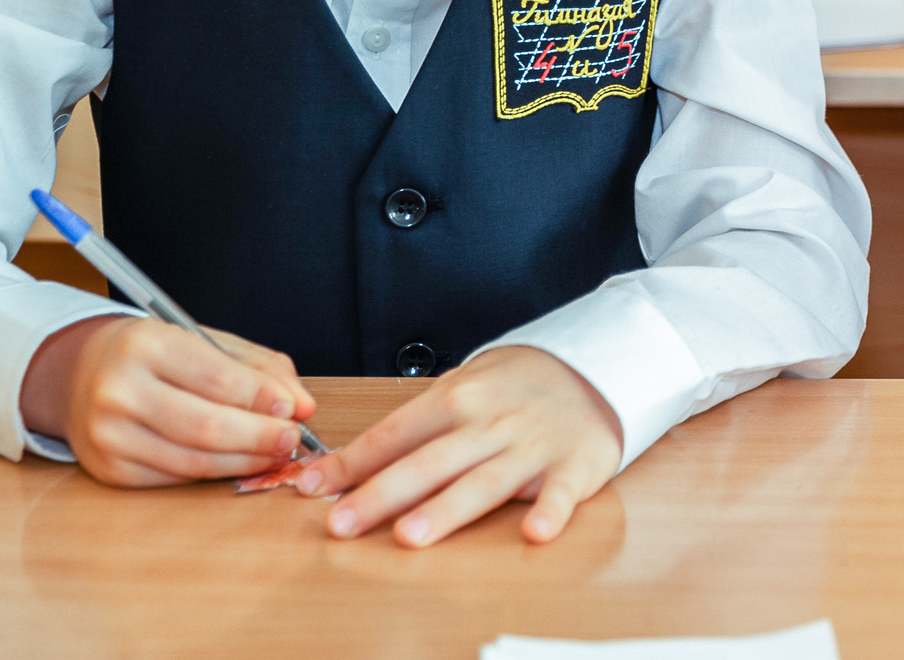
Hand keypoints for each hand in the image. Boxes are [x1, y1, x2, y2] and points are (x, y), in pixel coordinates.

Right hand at [22, 315, 315, 486]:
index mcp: (146, 345)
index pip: (216, 378)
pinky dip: (213, 473)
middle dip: (259, 436)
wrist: (80, 373)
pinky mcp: (108, 470)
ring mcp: (109, 435)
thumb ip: (259, 368)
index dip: (261, 398)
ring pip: (192, 460)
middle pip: (206, 426)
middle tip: (292, 439)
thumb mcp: (205, 342)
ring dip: (244, 461)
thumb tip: (303, 405)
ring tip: (275, 454)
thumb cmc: (153, 354)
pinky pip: (174, 478)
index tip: (295, 409)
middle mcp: (120, 391)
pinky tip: (238, 464)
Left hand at [296, 346, 623, 547]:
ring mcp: (533, 444)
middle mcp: (490, 422)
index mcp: (457, 399)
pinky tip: (535, 532)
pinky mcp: (575, 465)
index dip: (352, 463)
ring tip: (411, 534)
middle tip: (343, 523)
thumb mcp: (461, 391)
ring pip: (484, 480)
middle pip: (430, 462)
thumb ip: (413, 431)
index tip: (311, 488)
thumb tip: (346, 470)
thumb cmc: (513, 389)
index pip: (395, 433)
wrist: (592, 370)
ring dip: (447, 508)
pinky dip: (551, 511)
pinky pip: (562, 492)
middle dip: (383, 494)